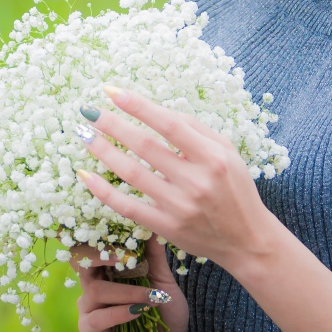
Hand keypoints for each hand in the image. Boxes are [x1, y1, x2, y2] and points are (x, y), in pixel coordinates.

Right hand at [70, 237, 187, 331]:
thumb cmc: (165, 314)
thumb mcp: (164, 283)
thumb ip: (155, 258)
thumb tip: (152, 227)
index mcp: (109, 271)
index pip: (95, 248)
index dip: (101, 237)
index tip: (118, 228)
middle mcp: (94, 286)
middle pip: (84, 264)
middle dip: (101, 256)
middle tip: (121, 255)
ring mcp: (89, 309)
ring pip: (95, 290)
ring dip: (126, 292)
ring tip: (150, 298)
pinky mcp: (90, 331)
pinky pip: (97, 318)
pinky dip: (119, 313)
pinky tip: (138, 313)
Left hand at [76, 85, 280, 272]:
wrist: (246, 239)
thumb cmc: (235, 189)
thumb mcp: (227, 152)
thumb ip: (196, 130)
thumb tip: (158, 111)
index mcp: (213, 157)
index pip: (170, 125)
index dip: (140, 106)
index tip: (113, 92)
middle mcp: (196, 180)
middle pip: (145, 146)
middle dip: (112, 125)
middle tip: (89, 111)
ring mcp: (179, 206)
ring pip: (132, 173)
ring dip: (103, 151)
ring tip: (85, 135)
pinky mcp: (166, 227)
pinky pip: (127, 207)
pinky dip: (103, 190)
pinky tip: (86, 175)